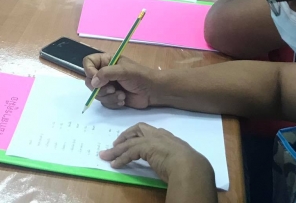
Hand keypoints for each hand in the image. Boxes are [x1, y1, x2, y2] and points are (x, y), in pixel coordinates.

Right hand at [83, 53, 157, 109]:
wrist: (152, 92)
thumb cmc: (140, 76)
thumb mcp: (123, 71)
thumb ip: (106, 73)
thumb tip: (93, 82)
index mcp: (106, 61)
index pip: (88, 62)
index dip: (89, 71)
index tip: (96, 79)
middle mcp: (104, 72)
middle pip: (89, 81)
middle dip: (100, 88)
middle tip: (113, 89)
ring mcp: (108, 85)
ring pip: (96, 93)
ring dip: (109, 97)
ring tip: (122, 95)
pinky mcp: (112, 97)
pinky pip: (104, 102)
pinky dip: (113, 102)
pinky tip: (123, 100)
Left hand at [99, 123, 214, 188]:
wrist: (189, 166)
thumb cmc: (188, 165)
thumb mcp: (178, 158)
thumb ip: (171, 156)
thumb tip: (168, 163)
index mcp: (167, 136)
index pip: (150, 131)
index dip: (139, 135)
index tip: (133, 141)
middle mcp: (158, 134)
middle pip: (138, 128)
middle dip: (126, 135)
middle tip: (116, 144)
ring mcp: (151, 139)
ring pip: (129, 142)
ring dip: (116, 150)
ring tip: (106, 156)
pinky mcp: (144, 148)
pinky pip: (128, 152)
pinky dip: (120, 158)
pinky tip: (115, 164)